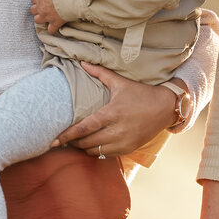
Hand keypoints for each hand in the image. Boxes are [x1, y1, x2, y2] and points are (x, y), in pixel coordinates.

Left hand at [29, 0, 65, 33]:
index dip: (38, 0)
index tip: (42, 0)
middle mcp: (41, 7)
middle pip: (33, 10)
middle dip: (37, 10)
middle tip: (44, 8)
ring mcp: (47, 16)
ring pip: (37, 20)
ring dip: (41, 19)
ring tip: (47, 18)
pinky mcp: (54, 23)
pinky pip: (50, 30)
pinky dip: (52, 29)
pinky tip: (55, 27)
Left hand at [53, 64, 173, 157]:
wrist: (165, 107)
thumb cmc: (141, 93)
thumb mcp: (120, 82)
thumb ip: (100, 73)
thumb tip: (82, 63)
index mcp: (113, 113)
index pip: (85, 127)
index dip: (68, 135)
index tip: (53, 140)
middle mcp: (118, 130)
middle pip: (87, 142)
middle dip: (73, 142)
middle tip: (63, 139)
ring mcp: (124, 142)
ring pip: (95, 151)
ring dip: (84, 148)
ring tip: (76, 141)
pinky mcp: (129, 149)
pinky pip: (106, 155)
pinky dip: (97, 151)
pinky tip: (92, 144)